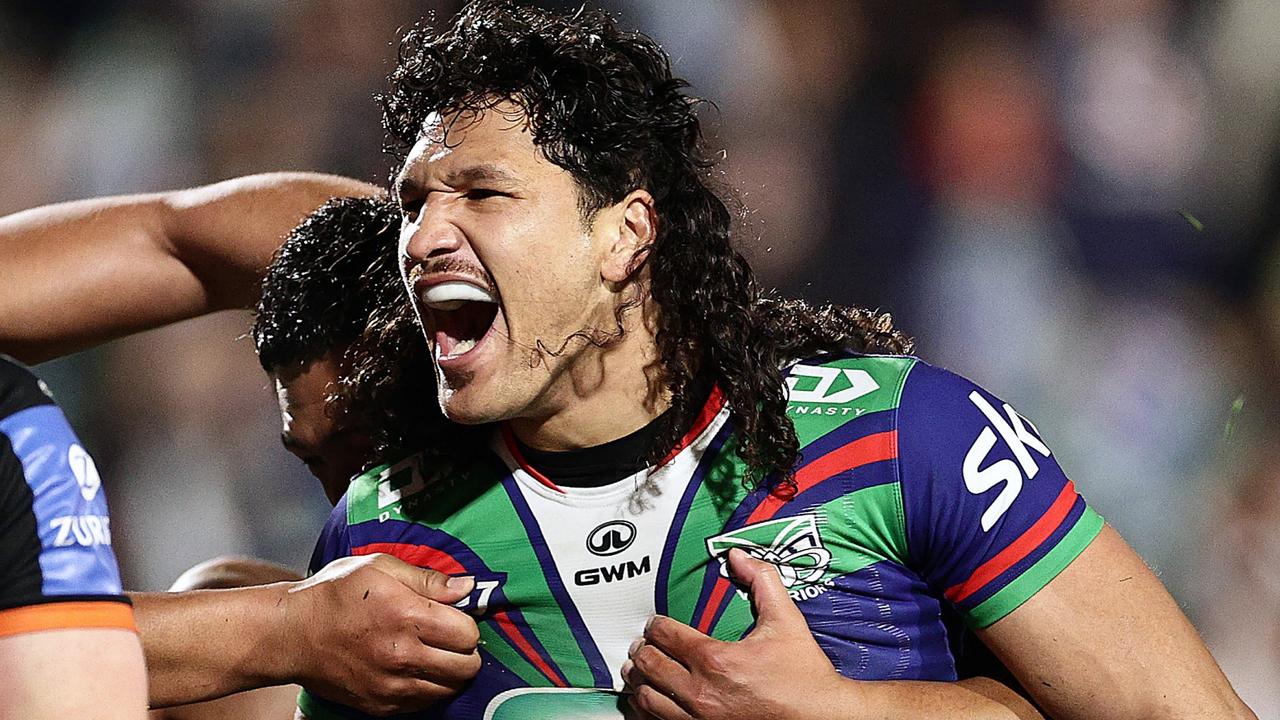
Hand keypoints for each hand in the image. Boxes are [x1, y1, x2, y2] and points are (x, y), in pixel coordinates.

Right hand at [282, 553, 481, 714]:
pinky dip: (428, 687)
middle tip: (449, 636)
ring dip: (449, 671)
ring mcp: (392, 685)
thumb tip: (467, 587)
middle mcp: (402, 656)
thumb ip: (428, 579)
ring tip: (432, 653)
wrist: (291, 634)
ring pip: (450, 688)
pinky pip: (425, 703)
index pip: (468, 634)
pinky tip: (414, 668)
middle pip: (467, 666)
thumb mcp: (379, 567)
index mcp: (406, 616)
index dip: (466, 623)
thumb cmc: (333, 594)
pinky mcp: (381, 704)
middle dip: (465, 650)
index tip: (453, 616)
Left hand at [621, 548, 844, 719]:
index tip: (655, 623)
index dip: (655, 625)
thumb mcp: (787, 622)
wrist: (822, 718)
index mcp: (716, 660)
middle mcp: (701, 692)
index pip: (665, 635)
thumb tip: (740, 556)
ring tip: (638, 671)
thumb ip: (763, 582)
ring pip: (647, 698)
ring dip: (640, 681)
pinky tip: (650, 701)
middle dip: (642, 651)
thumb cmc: (805, 678)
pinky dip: (647, 710)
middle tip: (642, 644)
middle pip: (649, 665)